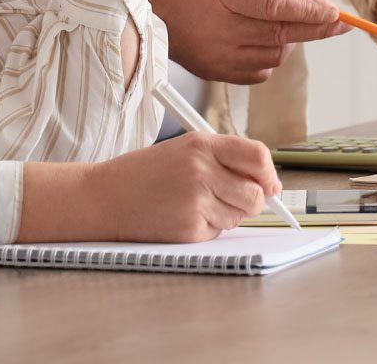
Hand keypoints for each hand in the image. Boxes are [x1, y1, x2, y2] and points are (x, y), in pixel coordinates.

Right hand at [85, 132, 281, 242]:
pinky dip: (208, 228)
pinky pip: (218, 232)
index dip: (269, 173)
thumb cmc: (145, 173)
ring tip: (197, 203)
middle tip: (235, 198)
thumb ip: (223, 158)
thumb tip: (265, 182)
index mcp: (202, 144)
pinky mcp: (189, 229)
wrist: (105, 197)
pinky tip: (183, 215)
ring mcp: (195, 201)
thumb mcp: (184, 149)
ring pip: (240, 216)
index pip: (257, 155)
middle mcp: (201, 170)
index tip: (271, 184)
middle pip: (255, 193)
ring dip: (228, 214)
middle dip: (252, 200)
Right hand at [141, 0, 349, 83]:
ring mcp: (217, 55)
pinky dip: (271, 55)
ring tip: (276, 15)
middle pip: (283, 32)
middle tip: (341, 22)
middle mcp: (220, 28)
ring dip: (290, 37)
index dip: (310, 11)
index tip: (337, 13)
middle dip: (317, 27)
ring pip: (275, 53)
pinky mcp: (215, 72)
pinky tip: (259, 34)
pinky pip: (260, 72)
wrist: (139, 0)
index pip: (276, 4)